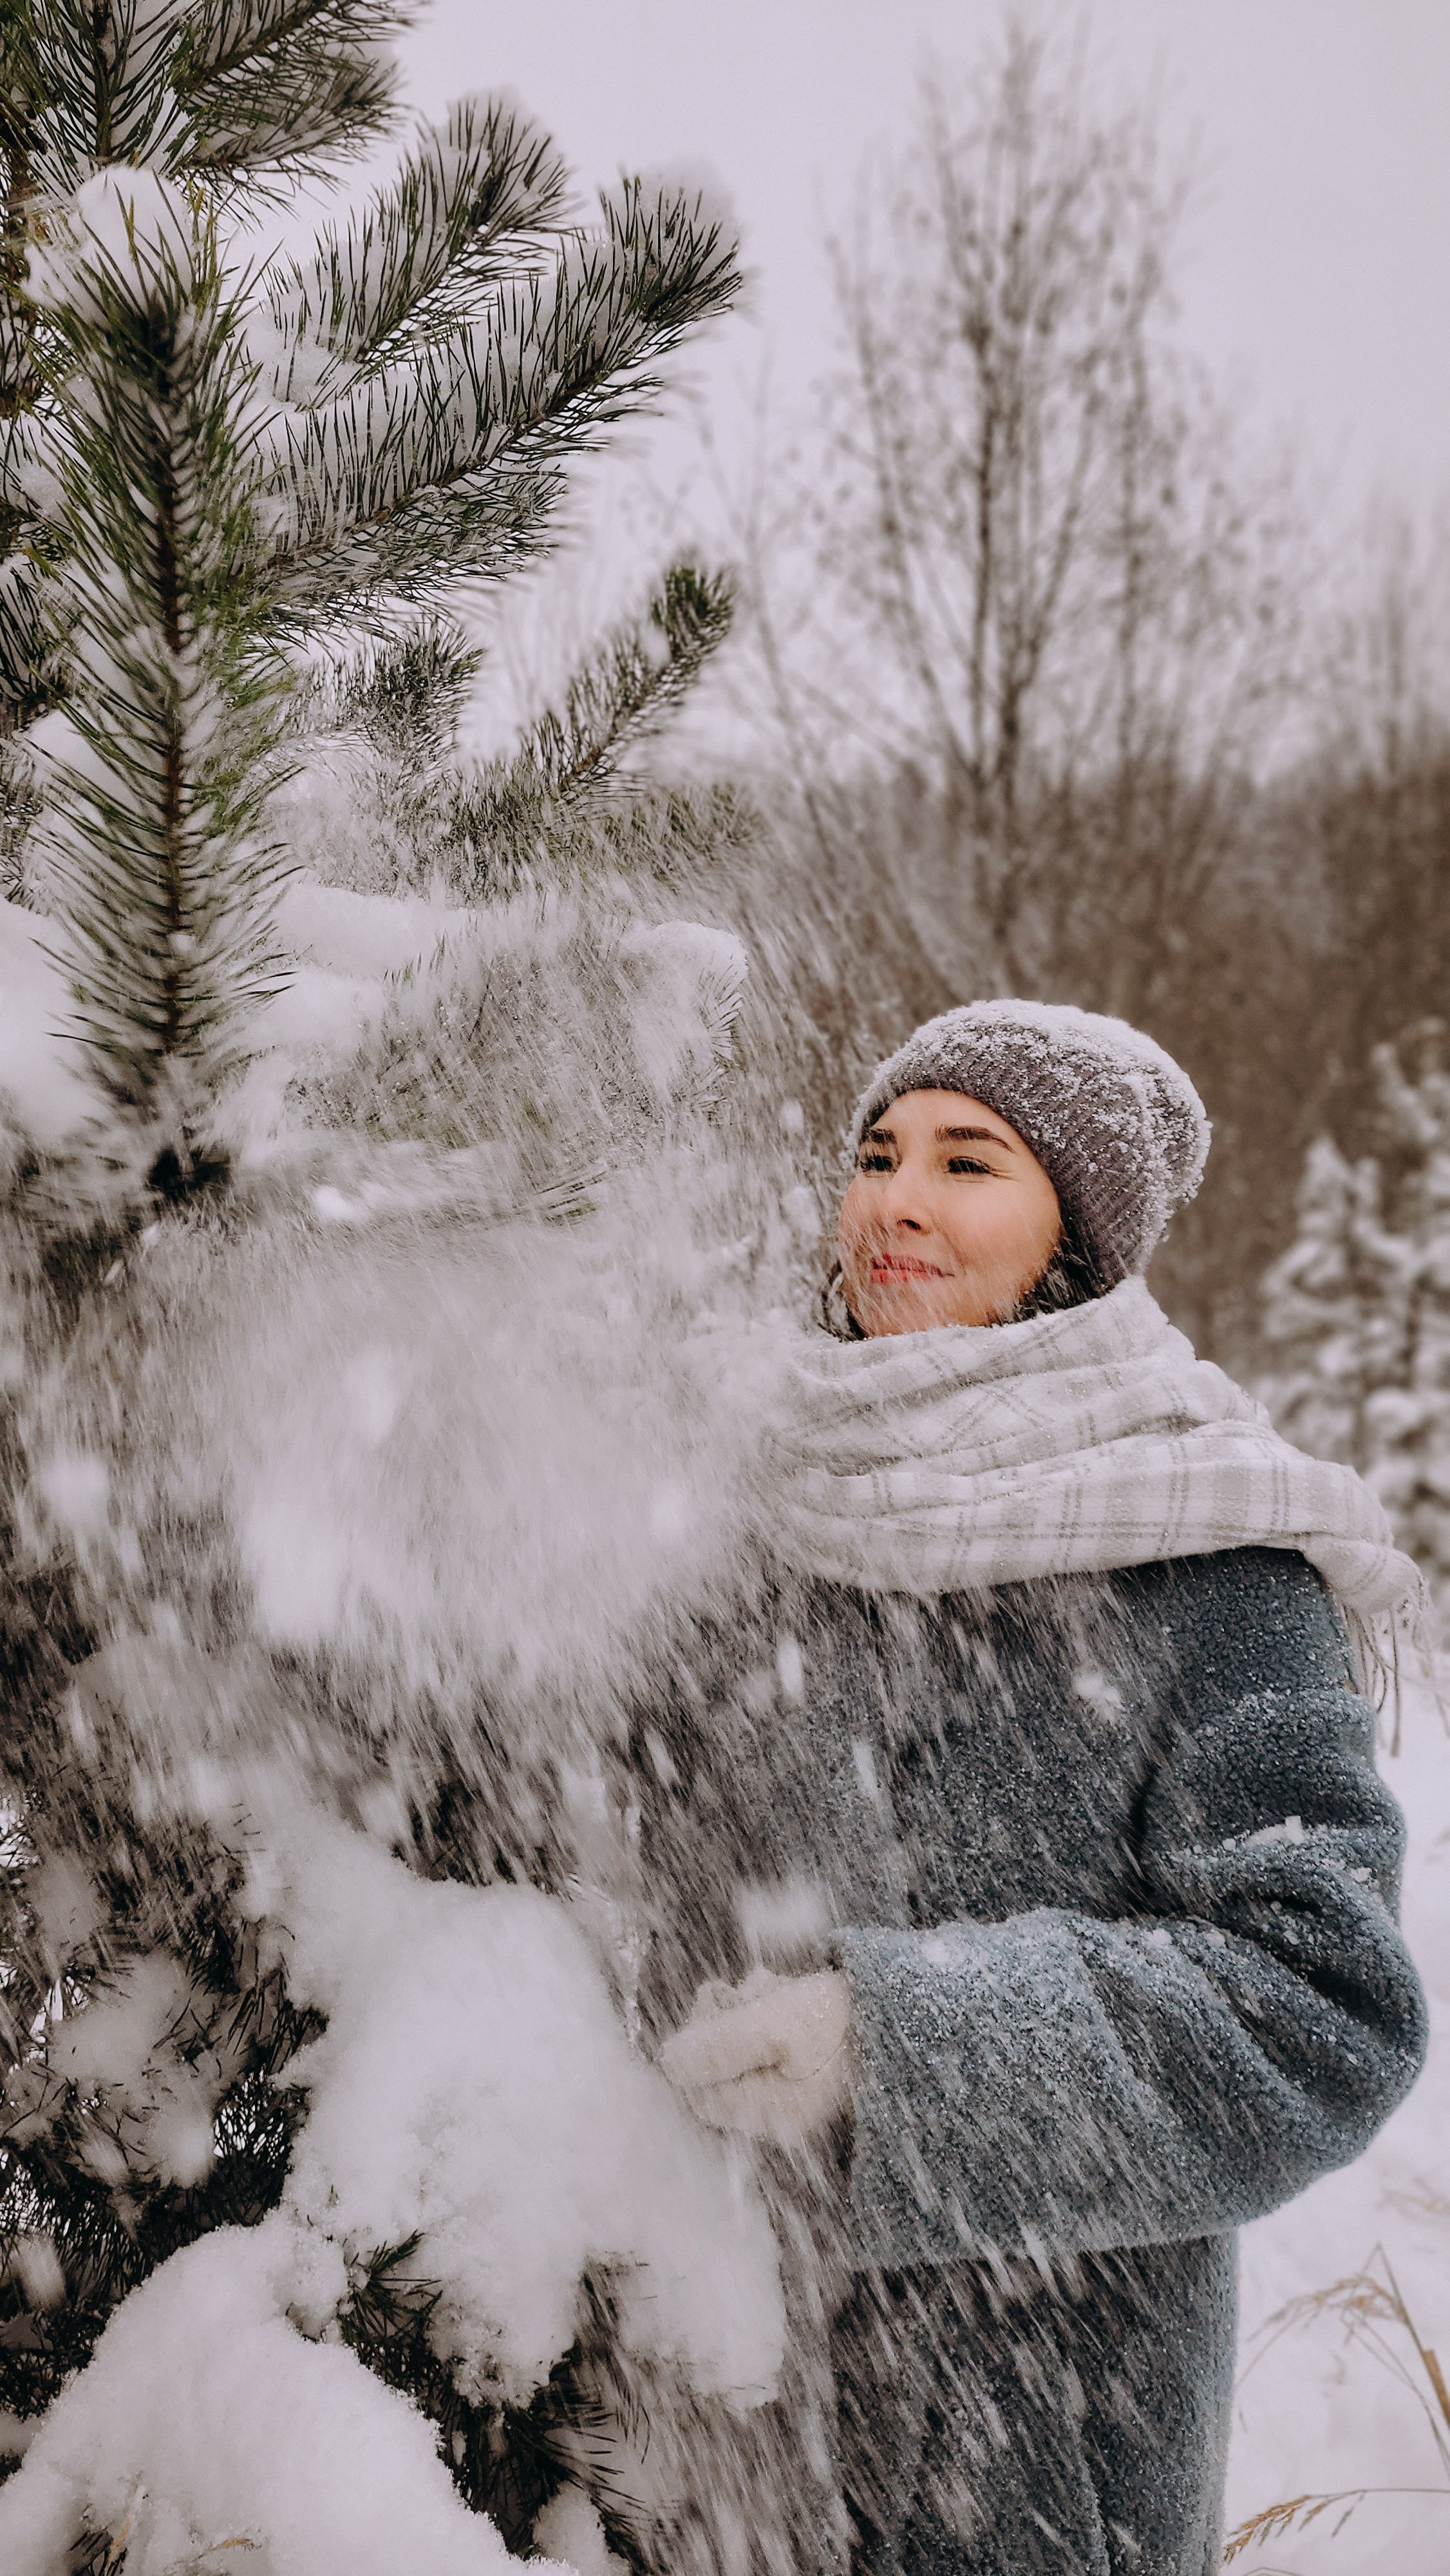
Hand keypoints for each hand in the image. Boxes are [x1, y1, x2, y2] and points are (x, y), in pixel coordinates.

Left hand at [659, 1967, 852, 2142]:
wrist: (908, 2016)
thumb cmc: (840, 2021)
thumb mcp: (773, 2024)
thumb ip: (717, 2045)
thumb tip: (668, 2063)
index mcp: (767, 2111)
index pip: (700, 2091)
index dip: (695, 2045)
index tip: (713, 2002)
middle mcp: (780, 2114)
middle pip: (722, 2069)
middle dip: (724, 2022)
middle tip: (740, 1991)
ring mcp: (798, 2093)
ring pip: (747, 2050)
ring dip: (750, 2010)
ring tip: (775, 1988)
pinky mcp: (812, 2071)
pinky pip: (775, 2045)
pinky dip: (774, 2013)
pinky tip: (790, 1992)